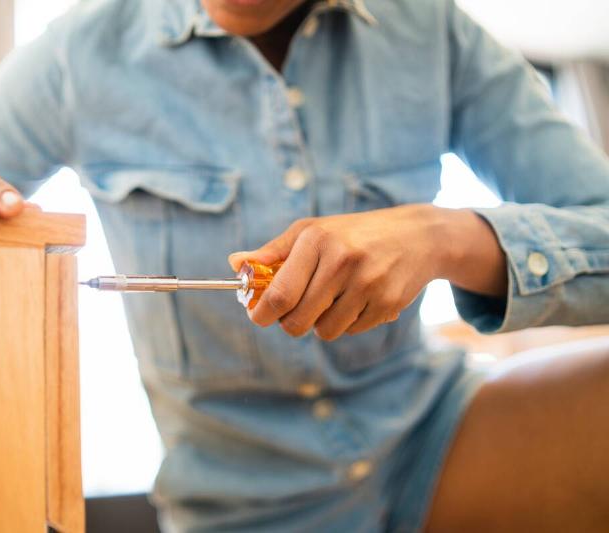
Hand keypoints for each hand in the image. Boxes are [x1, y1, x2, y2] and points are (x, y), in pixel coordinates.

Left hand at [228, 204, 505, 340]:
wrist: (417, 236)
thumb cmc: (352, 234)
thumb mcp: (312, 232)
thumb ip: (273, 252)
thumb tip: (235, 264)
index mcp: (317, 240)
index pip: (280, 293)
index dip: (262, 313)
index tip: (258, 316)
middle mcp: (342, 261)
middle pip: (298, 320)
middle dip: (290, 323)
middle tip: (294, 312)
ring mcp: (368, 283)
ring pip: (325, 331)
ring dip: (321, 323)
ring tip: (332, 299)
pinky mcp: (387, 303)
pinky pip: (351, 331)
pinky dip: (347, 322)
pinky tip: (358, 299)